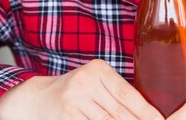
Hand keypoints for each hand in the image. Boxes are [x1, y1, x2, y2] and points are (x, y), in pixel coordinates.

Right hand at [0, 59, 163, 119]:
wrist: (34, 99)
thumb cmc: (74, 92)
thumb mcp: (95, 83)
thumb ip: (117, 94)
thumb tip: (151, 112)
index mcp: (97, 70)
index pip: (128, 95)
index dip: (147, 112)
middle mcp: (85, 83)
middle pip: (120, 113)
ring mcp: (73, 102)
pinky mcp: (66, 118)